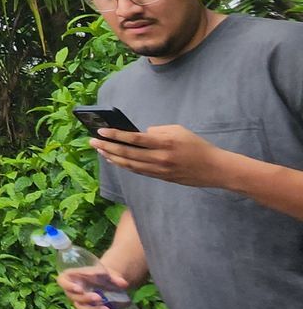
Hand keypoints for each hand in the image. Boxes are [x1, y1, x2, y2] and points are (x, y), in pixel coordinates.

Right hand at [57, 266, 124, 308]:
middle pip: (74, 298)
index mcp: (71, 278)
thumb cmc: (100, 275)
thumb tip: (123, 284)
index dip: (69, 286)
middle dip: (86, 299)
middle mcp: (72, 293)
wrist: (106, 284)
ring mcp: (80, 304)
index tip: (80, 289)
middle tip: (99, 298)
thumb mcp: (105, 272)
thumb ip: (113, 277)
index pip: (63, 282)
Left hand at [92, 124, 234, 187]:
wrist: (215, 168)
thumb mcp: (178, 130)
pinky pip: (138, 171)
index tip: (101, 131)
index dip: (115, 135)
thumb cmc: (197, 145)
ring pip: (130, 165)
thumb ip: (157, 131)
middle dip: (107, 147)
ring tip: (100, 150)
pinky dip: (125, 165)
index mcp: (164, 143)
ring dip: (113, 157)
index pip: (134, 139)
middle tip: (93, 142)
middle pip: (127, 153)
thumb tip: (140, 134)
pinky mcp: (161, 177)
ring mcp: (160, 170)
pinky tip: (115, 160)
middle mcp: (160, 158)